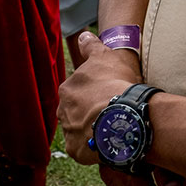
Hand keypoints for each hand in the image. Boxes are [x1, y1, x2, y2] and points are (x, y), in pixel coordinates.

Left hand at [58, 31, 140, 163]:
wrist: (122, 114)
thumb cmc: (116, 82)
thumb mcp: (106, 56)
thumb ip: (91, 46)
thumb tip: (82, 35)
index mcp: (68, 88)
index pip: (78, 90)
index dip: (94, 91)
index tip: (108, 92)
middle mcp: (63, 110)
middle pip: (76, 110)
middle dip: (89, 111)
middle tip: (111, 110)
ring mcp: (69, 132)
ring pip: (80, 130)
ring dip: (92, 128)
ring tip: (113, 127)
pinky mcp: (77, 150)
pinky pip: (85, 148)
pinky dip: (96, 146)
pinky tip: (110, 140)